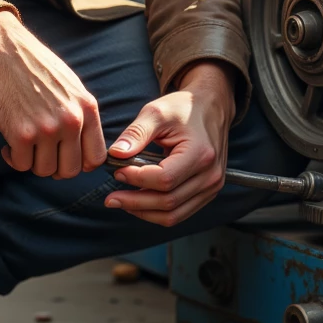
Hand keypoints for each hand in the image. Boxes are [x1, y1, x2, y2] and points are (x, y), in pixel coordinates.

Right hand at [0, 11, 105, 178]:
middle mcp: (71, 121)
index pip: (96, 157)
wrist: (3, 51)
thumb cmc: (35, 67)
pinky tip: (8, 145)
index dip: (81, 164)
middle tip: (41, 155)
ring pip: (45, 171)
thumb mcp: (71, 86)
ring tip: (24, 146)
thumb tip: (84, 146)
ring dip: (32, 163)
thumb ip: (81, 114)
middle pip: (71, 170)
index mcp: (87, 108)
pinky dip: (13, 158)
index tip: (65, 158)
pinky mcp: (21, 134)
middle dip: (54, 168)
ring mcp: (47, 129)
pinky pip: (21, 165)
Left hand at [104, 61, 236, 226]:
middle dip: (135, 202)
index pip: (165, 179)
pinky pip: (180, 213)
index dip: (137, 179)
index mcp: (201, 153)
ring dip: (144, 212)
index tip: (118, 171)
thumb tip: (115, 154)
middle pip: (168, 202)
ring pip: (174, 215)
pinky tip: (139, 202)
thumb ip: (136, 133)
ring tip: (122, 202)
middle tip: (111, 198)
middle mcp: (210, 175)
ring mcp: (212, 186)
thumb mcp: (157, 112)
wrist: (210, 107)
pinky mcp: (207, 192)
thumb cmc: (183, 108)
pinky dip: (157, 212)